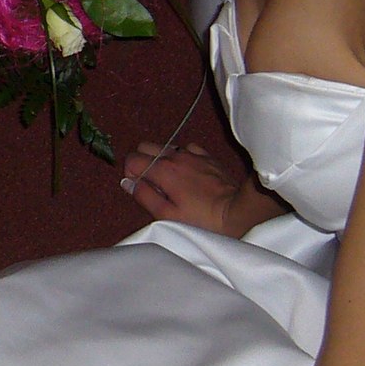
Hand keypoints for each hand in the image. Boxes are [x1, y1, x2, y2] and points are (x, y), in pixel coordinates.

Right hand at [119, 139, 283, 236]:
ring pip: (165, 147)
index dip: (130, 174)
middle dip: (142, 162)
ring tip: (170, 182)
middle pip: (145, 147)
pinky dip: (182, 158)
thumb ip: (144, 195)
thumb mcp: (166, 214)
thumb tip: (128, 182)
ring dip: (161, 160)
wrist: (236, 211)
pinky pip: (187, 149)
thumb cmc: (201, 218)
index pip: (132, 159)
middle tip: (152, 184)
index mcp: (162, 170)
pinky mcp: (207, 157)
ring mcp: (192, 154)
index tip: (140, 188)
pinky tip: (188, 173)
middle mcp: (175, 156)